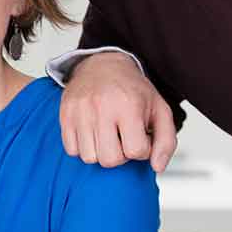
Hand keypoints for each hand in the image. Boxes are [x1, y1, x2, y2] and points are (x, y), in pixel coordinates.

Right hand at [59, 52, 176, 171]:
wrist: (102, 65)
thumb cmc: (132, 90)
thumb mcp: (160, 110)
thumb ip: (166, 141)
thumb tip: (157, 166)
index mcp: (128, 105)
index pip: (135, 151)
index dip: (142, 149)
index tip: (140, 136)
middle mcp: (102, 108)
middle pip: (110, 159)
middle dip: (120, 155)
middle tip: (122, 138)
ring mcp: (80, 112)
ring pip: (89, 158)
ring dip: (100, 152)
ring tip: (107, 135)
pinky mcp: (65, 115)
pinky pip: (72, 150)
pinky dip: (83, 147)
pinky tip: (92, 133)